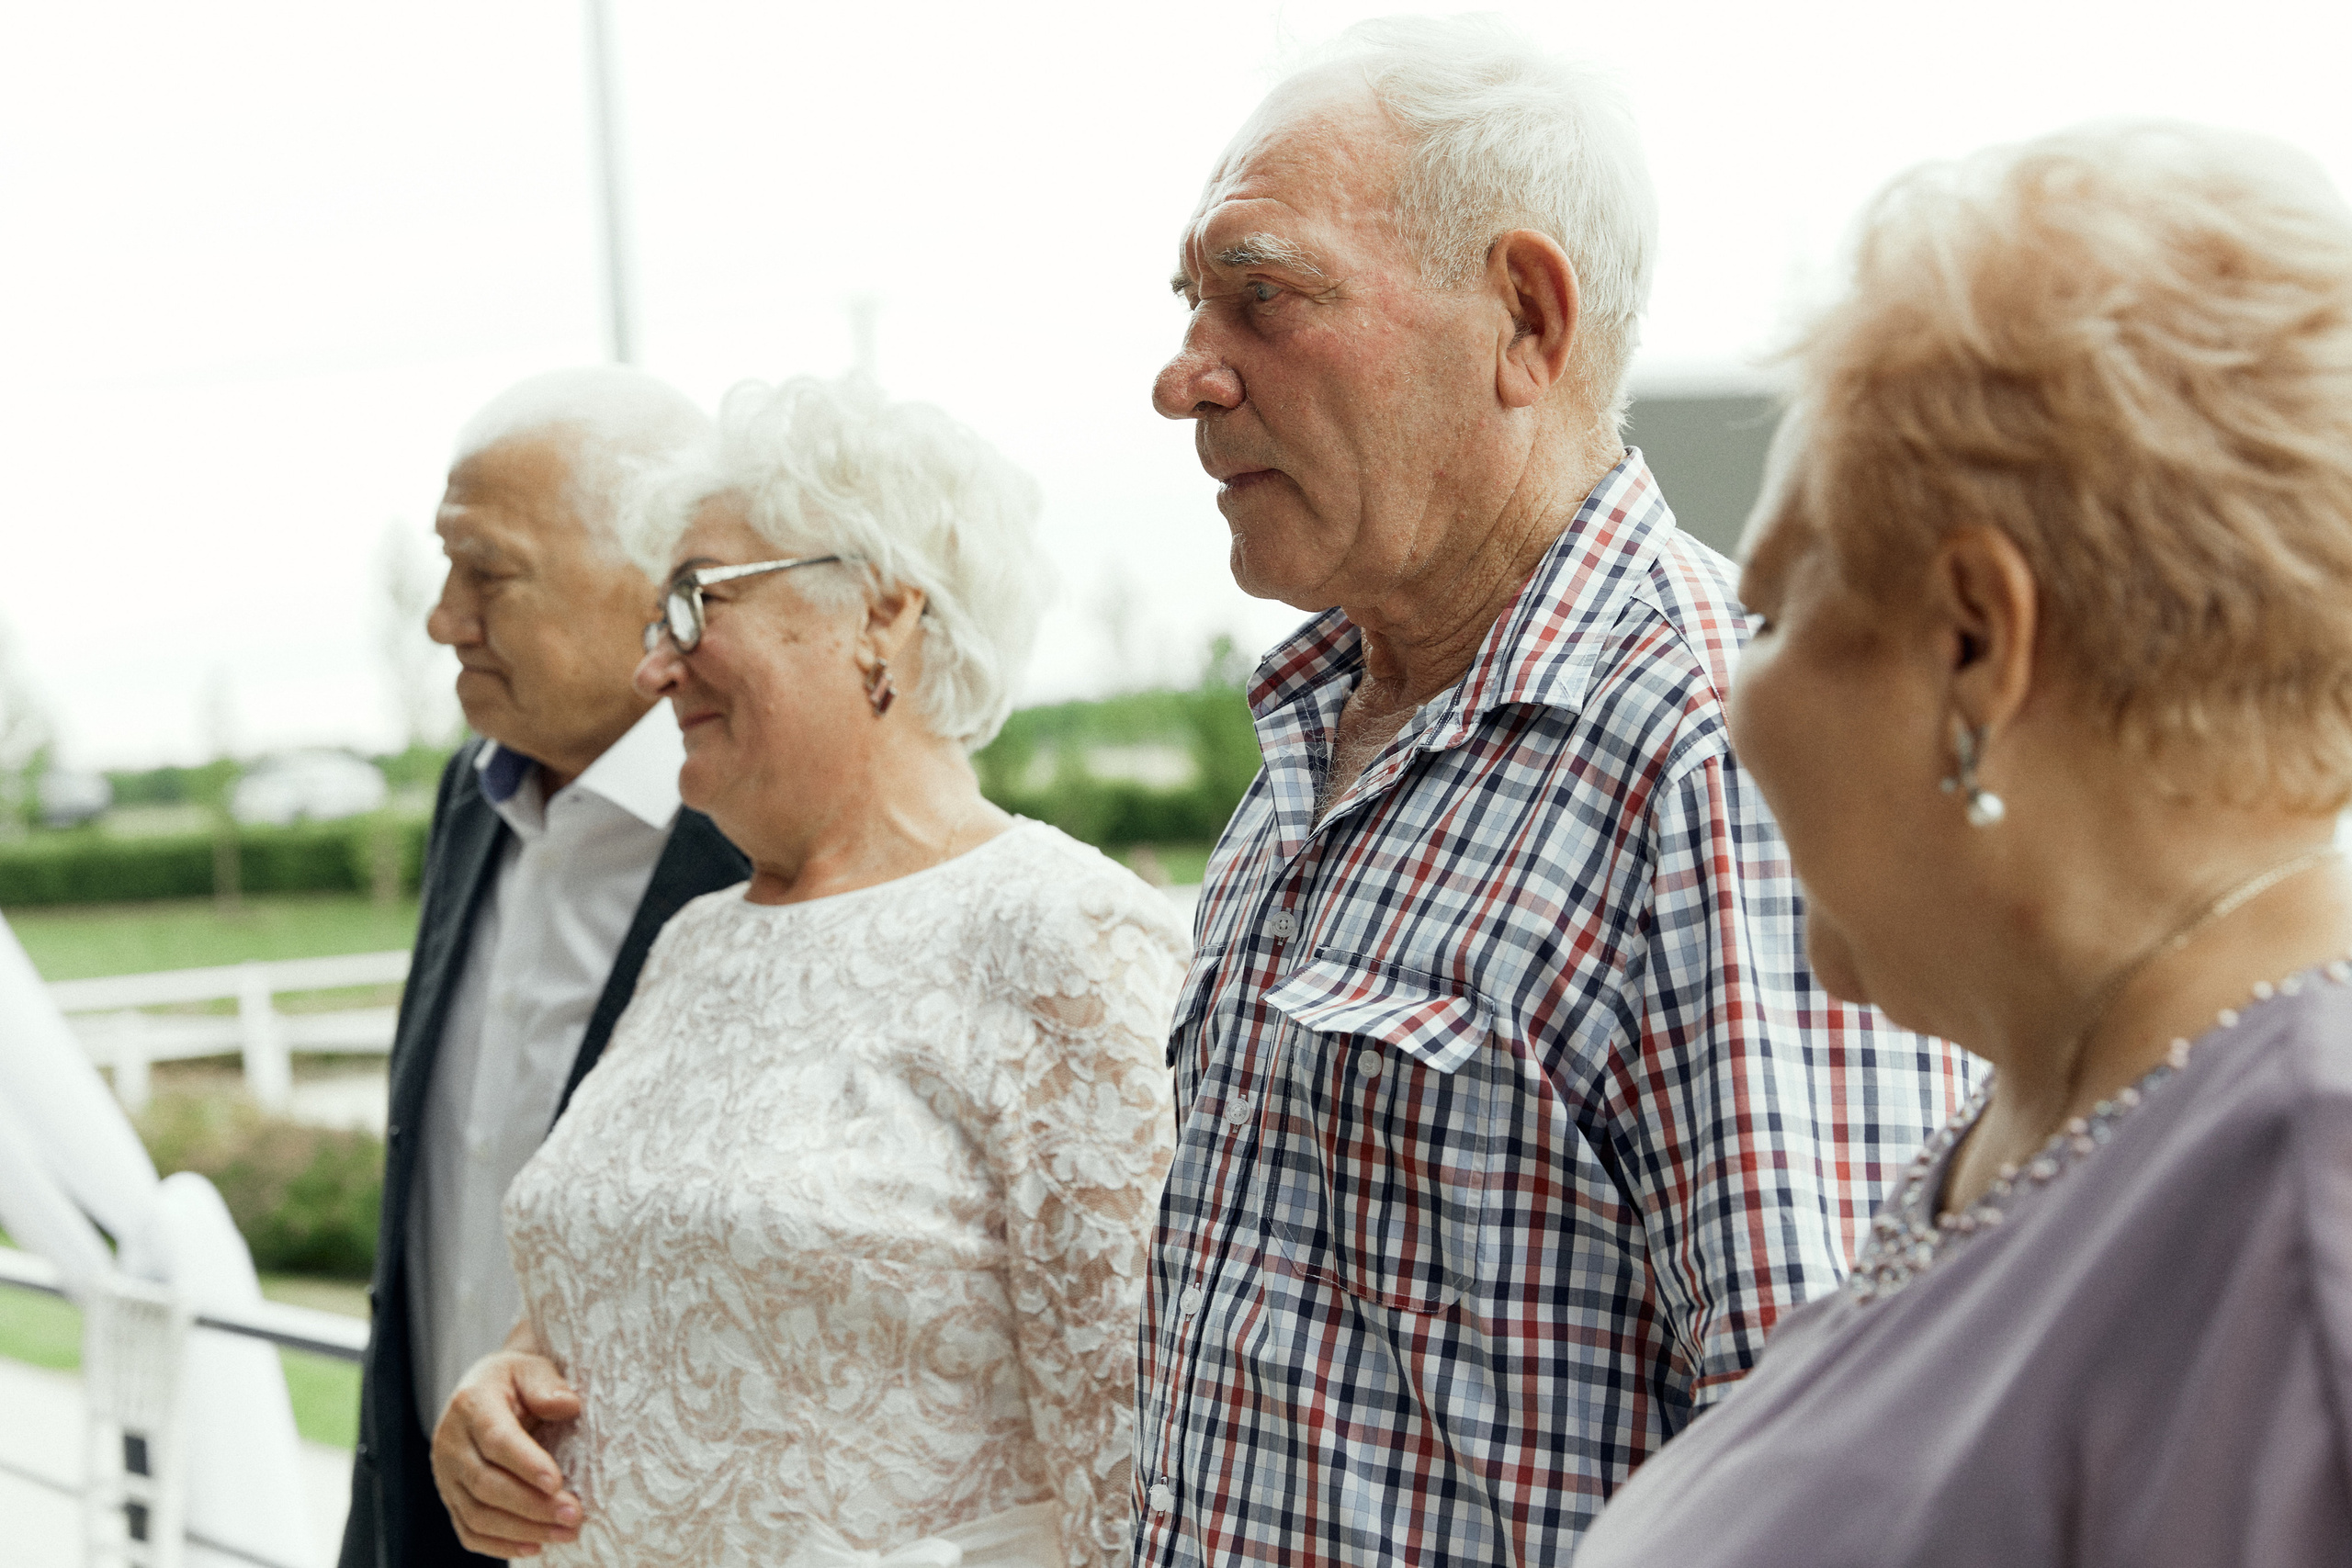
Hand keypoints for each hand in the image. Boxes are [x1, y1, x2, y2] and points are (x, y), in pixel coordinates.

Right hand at [429, 1349, 584, 1557]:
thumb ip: (547, 1385)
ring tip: (566, 1533)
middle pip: (486, 1484)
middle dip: (531, 1505)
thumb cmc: (515, 1380)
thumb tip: (569, 1405)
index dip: (525, 1463)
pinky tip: (534, 1547)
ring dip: (522, 1530)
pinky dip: (499, 1545)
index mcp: (471, 1404)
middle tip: (574, 1514)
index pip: (496, 1440)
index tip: (556, 1482)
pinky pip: (468, 1531)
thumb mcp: (532, 1368)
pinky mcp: (450, 1497)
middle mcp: (451, 1442)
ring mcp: (446, 1475)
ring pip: (477, 1514)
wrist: (484, 1390)